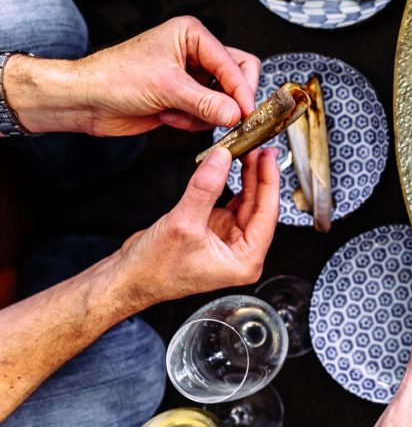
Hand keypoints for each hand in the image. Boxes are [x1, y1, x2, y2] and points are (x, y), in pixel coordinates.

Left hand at [5, 16, 259, 135]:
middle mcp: (194, 53)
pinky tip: (168, 116)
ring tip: (177, 113)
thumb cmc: (113, 78)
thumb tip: (236, 113)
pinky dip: (192, 121)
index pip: (235, 62)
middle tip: (230, 118)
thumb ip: (206, 102)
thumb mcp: (166, 87)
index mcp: (192, 35)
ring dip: (204, 114)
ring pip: (223, 100)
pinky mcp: (185, 98)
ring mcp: (191, 77)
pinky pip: (207, 114)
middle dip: (228, 100)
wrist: (85, 100)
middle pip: (236, 78)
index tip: (246, 113)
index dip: (242, 89)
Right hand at [111, 146, 279, 309]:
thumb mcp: (183, 223)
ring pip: (246, 202)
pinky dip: (230, 183)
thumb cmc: (154, 268)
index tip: (267, 157)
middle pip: (259, 206)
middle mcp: (242, 252)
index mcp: (245, 261)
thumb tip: (222, 158)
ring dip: (246, 177)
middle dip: (259, 176)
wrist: (127, 279)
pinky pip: (230, 202)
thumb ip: (205, 188)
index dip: (269, 182)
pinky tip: (232, 166)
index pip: (267, 215)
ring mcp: (228, 240)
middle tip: (259, 148)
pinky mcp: (215, 230)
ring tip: (248, 151)